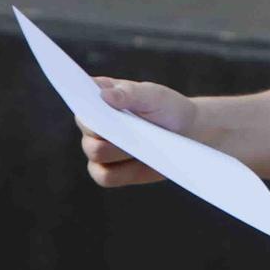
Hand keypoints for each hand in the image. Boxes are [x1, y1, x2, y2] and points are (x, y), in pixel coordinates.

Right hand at [77, 76, 195, 186]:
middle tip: (133, 129)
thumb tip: (103, 95)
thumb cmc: (166, 108)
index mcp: (99, 98)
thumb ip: (129, 93)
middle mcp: (93, 124)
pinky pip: (105, 176)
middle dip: (109, 132)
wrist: (187, 132)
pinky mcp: (109, 171)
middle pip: (88, 132)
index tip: (97, 108)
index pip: (81, 100)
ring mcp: (99, 148)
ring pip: (95, 154)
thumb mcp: (153, 96)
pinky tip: (141, 162)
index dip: (85, 104)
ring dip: (120, 150)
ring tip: (144, 144)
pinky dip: (122, 172)